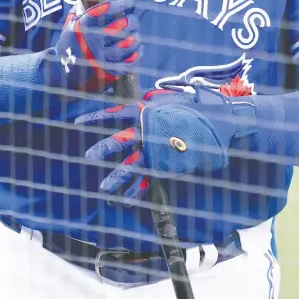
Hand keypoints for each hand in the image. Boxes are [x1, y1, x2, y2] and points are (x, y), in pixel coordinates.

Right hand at [53, 0, 141, 93]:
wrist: (62, 74)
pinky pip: (130, 62)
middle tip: (132, 20)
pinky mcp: (109, 72)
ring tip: (135, 35)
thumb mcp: (70, 26)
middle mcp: (93, 42)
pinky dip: (137, 55)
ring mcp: (102, 58)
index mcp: (83, 27)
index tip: (128, 0)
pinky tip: (138, 50)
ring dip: (136, 38)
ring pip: (129, 44)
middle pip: (123, 26)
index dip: (121, 2)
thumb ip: (80, 11)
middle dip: (132, 21)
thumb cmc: (70, 45)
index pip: (106, 9)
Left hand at [75, 87, 255, 200]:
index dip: (96, 116)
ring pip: (131, 165)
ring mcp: (158, 148)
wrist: (220, 122)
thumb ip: (153, 103)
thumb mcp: (171, 99)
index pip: (115, 112)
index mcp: (147, 111)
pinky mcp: (169, 164)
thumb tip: (142, 103)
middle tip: (88, 156)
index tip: (78, 121)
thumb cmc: (197, 107)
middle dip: (102, 149)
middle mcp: (149, 129)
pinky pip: (149, 179)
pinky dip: (138, 190)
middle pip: (119, 140)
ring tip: (104, 190)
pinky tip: (128, 199)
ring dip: (117, 178)